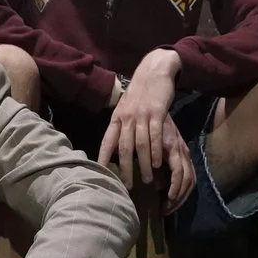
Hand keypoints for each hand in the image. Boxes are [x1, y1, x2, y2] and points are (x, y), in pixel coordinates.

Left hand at [97, 52, 192, 209]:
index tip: (100, 174)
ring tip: (145, 180)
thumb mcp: (125, 109)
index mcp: (117, 117)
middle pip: (123, 147)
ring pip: (139, 144)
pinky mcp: (156, 113)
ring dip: (142, 164)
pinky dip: (155, 151)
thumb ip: (120, 127)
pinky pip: (154, 135)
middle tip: (126, 186)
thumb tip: (113, 147)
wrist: (153, 71)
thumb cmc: (139, 94)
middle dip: (124, 168)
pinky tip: (157, 164)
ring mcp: (141, 115)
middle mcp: (127, 117)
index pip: (107, 141)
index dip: (102, 158)